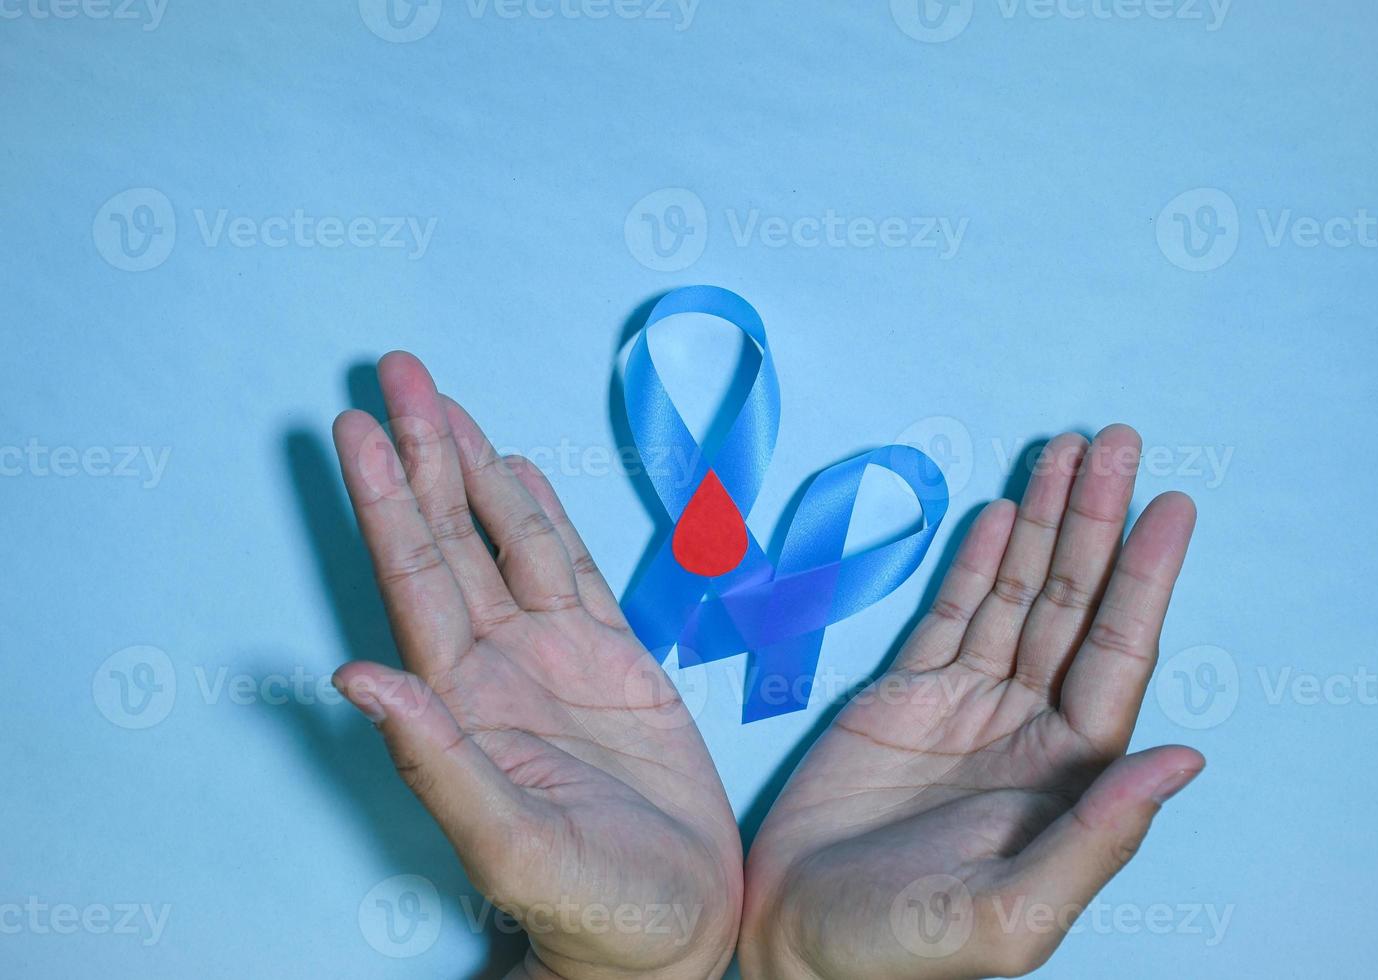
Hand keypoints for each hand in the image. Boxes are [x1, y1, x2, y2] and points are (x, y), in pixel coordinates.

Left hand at [330, 353, 741, 979]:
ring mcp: (555, 659)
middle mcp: (499, 665)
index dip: (386, 500)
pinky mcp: (614, 663)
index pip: (415, 577)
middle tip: (397, 371)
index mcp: (465, 701)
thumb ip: (437, 759)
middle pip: (450, 536)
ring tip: (445, 403)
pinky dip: (544, 517)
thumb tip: (354, 676)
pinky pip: (570, 572)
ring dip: (473, 469)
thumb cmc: (591, 909)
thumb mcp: (510, 842)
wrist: (672, 931)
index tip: (357, 426)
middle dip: (422, 453)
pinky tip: (517, 473)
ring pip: (506, 541)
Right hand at [739, 426, 1201, 978]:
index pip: (1119, 654)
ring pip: (1018, 595)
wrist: (797, 943)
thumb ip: (1099, 836)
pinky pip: (952, 612)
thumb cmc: (907, 949)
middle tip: (1114, 440)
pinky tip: (1001, 512)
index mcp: (1068, 774)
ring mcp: (967, 704)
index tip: (1171, 505)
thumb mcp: (1014, 914)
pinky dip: (977, 561)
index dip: (1145, 577)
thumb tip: (1187, 757)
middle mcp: (1028, 726)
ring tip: (1065, 452)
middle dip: (1094, 521)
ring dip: (1042, 523)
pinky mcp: (906, 696)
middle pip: (1075, 604)